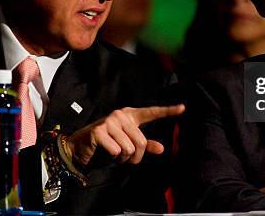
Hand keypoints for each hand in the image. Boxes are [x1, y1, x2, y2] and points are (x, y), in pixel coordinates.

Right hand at [66, 104, 184, 165]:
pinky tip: (106, 152)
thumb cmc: (108, 144)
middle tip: (125, 157)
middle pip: (141, 142)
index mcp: (130, 115)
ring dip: (123, 158)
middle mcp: (121, 115)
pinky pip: (117, 150)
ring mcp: (110, 122)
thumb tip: (162, 148)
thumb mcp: (128, 144)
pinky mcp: (100, 131)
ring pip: (130, 148)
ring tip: (114, 153)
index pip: (152, 112)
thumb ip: (145, 145)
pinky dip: (113, 157)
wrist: (81, 147)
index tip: (183, 108)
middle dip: (135, 156)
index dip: (168, 111)